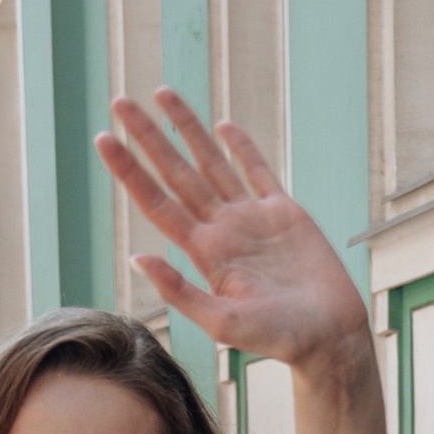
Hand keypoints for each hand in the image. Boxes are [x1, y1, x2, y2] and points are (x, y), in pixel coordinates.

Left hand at [95, 92, 368, 373]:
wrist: (329, 338)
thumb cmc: (279, 339)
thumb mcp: (222, 322)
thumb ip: (180, 291)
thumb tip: (137, 258)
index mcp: (204, 252)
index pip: (156, 201)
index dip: (129, 170)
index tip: (103, 139)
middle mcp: (222, 229)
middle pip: (176, 172)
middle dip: (148, 137)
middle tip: (119, 101)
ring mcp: (252, 219)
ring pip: (211, 162)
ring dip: (187, 128)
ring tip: (162, 95)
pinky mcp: (285, 214)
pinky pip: (257, 171)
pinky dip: (240, 147)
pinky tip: (222, 125)